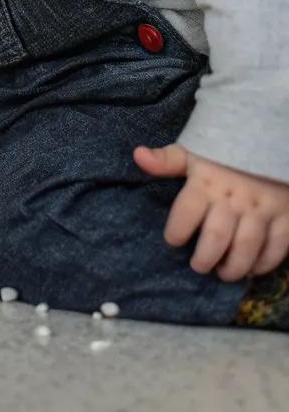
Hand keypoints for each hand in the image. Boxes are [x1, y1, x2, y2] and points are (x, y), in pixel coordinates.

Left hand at [134, 143, 288, 281]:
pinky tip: (252, 269)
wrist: (267, 139)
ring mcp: (262, 208)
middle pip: (217, 236)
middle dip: (204, 258)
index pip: (186, 212)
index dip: (176, 231)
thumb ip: (166, 161)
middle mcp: (234, 198)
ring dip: (234, 266)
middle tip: (198, 266)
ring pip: (247, 246)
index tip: (173, 241)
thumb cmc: (224, 152)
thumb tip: (137, 155)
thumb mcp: (193, 152)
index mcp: (207, 182)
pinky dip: (264, 263)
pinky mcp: (285, 216)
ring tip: (223, 272)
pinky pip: (277, 246)